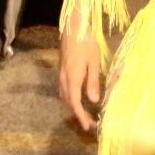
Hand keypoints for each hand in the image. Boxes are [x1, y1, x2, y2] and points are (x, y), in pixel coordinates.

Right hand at [57, 17, 104, 132]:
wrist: (73, 27)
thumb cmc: (86, 42)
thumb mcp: (93, 62)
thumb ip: (93, 82)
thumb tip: (93, 101)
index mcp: (72, 79)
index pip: (75, 104)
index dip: (81, 117)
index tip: (88, 127)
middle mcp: (64, 79)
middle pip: (68, 103)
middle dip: (78, 115)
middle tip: (91, 123)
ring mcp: (61, 74)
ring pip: (65, 97)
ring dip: (74, 107)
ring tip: (85, 114)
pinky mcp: (62, 70)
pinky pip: (64, 90)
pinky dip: (71, 98)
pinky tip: (78, 98)